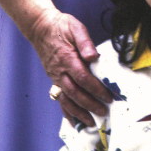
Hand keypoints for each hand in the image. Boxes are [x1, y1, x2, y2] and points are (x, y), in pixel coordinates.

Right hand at [30, 9, 110, 126]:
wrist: (41, 28)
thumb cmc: (62, 27)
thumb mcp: (76, 28)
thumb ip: (85, 42)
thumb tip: (93, 56)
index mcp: (67, 59)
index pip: (83, 78)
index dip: (96, 89)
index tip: (108, 97)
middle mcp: (60, 71)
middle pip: (75, 93)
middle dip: (89, 105)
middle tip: (104, 112)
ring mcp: (55, 77)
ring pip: (66, 99)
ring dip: (78, 112)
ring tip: (91, 123)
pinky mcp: (54, 79)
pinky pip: (59, 98)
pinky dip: (66, 111)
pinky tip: (74, 121)